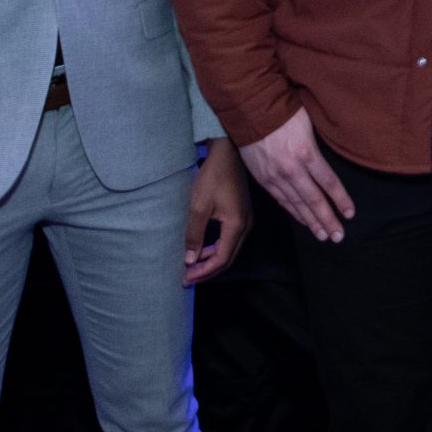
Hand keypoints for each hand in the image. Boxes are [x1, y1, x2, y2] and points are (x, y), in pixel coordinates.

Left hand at [183, 141, 252, 283]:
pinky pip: (230, 240)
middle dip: (208, 270)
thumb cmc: (213, 177)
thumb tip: (190, 260)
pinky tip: (203, 248)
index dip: (204, 271)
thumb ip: (194, 235)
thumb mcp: (199, 207)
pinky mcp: (241, 214)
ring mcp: (245, 220)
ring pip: (229, 249)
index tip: (186, 278)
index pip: (222, 259)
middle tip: (188, 277)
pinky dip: (216, 248)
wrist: (227, 153)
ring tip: (192, 266)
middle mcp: (245, 226)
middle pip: (228, 258)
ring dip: (211, 260)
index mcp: (237, 226)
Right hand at [242, 107, 354, 240]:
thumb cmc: (283, 111)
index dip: (340, 200)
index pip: (328, 182)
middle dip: (328, 220)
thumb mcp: (309, 123)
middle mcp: (291, 169)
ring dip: (311, 221)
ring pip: (296, 204)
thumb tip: (332, 157)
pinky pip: (281, 200)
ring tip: (323, 236)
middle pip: (314, 200)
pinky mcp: (263, 179)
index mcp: (306, 153)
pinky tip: (303, 221)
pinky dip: (293, 212)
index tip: (350, 214)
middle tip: (338, 236)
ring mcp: (275, 176)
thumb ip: (319, 145)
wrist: (249, 110)